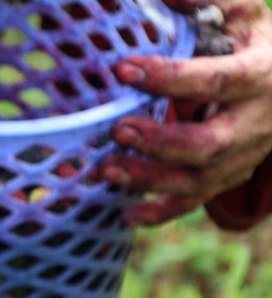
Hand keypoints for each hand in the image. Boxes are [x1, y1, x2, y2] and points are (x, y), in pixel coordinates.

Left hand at [101, 0, 271, 225]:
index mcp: (260, 76)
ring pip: (199, 179)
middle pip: (209, 143)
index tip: (124, 68)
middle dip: (161, 141)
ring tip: (106, 169)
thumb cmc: (257, 42)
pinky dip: (161, 211)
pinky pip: (196, 200)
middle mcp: (255, 122)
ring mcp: (243, 155)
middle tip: (117, 130)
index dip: (170, 78)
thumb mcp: (244, 14)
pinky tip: (126, 212)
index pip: (216, 81)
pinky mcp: (228, 175)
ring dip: (150, 178)